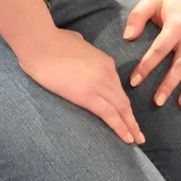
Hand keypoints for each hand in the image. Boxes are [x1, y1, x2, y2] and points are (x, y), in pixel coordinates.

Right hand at [17, 28, 144, 144]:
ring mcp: (100, 84)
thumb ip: (81, 47)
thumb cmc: (51, 41)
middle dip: (132, 119)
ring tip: (137, 140)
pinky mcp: (87, 96)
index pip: (116, 87)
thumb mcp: (75, 41)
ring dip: (130, 127)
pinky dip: (121, 128)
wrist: (40, 43)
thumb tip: (78, 45)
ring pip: (121, 109)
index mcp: (105, 62)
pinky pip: (110, 115)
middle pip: (124, 101)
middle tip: (139, 134)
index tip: (126, 115)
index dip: (122, 103)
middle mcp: (107, 73)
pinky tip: (127, 138)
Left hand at [125, 0, 180, 107]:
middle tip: (157, 102)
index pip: (160, 49)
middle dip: (169, 84)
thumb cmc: (168, 4)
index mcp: (176, 26)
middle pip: (180, 65)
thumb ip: (138, 15)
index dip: (146, 66)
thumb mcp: (151, 0)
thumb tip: (127, 37)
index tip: (134, 82)